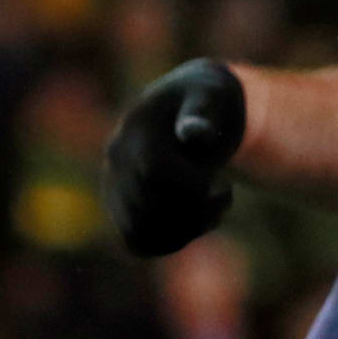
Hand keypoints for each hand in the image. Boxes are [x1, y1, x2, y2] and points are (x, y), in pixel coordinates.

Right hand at [102, 60, 247, 258]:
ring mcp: (114, 186)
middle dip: (195, 208)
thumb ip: (202, 112)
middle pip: (147, 205)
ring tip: (214, 209)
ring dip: (186, 229)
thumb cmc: (207, 102)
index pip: (153, 172)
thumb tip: (193, 134)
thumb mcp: (212, 96)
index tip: (221, 181)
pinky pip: (138, 243)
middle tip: (223, 192)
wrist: (187, 111)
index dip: (192, 186)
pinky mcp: (121, 209)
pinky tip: (199, 222)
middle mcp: (115, 160)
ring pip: (140, 231)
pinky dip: (173, 241)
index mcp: (135, 130)